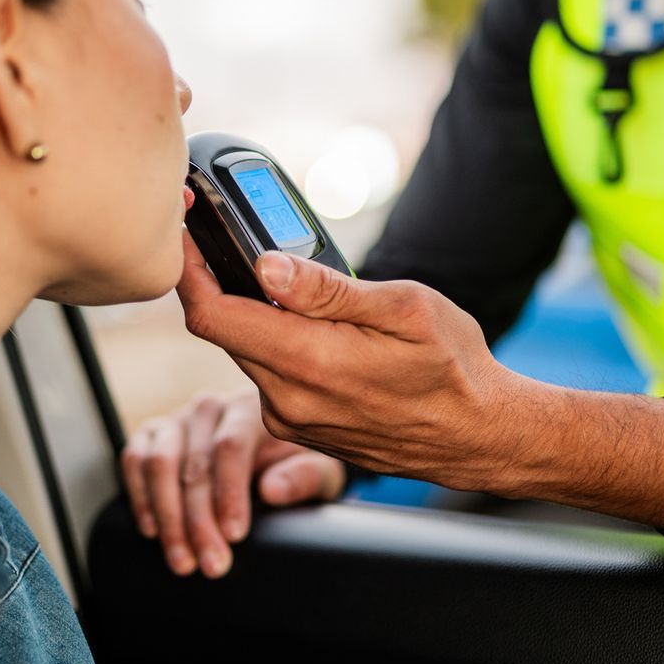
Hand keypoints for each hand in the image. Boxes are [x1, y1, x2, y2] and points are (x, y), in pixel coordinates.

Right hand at [120, 388, 346, 578]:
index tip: (235, 535)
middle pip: (194, 465)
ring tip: (183, 560)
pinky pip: (133, 460)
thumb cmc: (297, 461)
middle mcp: (209, 408)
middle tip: (212, 565)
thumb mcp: (318, 470)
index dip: (229, 494)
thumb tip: (272, 490)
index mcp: (251, 406)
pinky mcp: (153, 434)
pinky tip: (152, 531)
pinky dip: (140, 497)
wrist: (273, 451)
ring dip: (168, 518)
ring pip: (158, 464)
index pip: (230, 447)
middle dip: (200, 522)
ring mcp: (177, 419)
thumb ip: (302, 477)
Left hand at [174, 231, 663, 528]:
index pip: (212, 314)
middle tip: (226, 234)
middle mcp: (288, 400)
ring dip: (254, 314)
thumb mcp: (406, 309)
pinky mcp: (300, 429)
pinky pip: (269, 376)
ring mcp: (292, 420)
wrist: (480, 437)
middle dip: (219, 280)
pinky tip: (315, 327)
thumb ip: (330, 291)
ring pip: (247, 352)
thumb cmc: (454, 368)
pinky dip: (276, 344)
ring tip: (288, 280)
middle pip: (223, 330)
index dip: (188, 266)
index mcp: (309, 362)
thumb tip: (267, 266)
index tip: (182, 226)